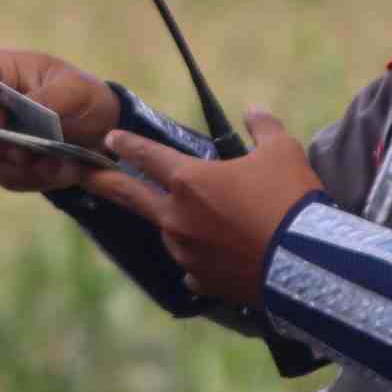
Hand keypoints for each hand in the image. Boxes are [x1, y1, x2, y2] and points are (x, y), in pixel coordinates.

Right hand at [0, 48, 120, 193]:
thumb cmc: (80, 94)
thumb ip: (53, 96)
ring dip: (21, 168)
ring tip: (59, 165)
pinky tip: (62, 172)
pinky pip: (6, 179)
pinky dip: (34, 179)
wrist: (97, 126)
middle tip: (22, 153)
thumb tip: (31, 113)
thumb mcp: (77, 88)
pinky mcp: (2, 164)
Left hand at [85, 108, 324, 304]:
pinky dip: (200, 259)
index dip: (127, 144)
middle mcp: (177, 217)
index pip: (147, 155)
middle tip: (83, 176)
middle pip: (131, 196)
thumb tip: (254, 110)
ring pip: (169, 232)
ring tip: (200, 221)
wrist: (308, 262)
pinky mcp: (202, 281)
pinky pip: (192, 267)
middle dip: (104, 182)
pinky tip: (215, 258)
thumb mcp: (282, 151)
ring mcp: (185, 253)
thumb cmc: (291, 199)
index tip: (110, 138)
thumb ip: (263, 127)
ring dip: (175, 223)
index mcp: (189, 181)